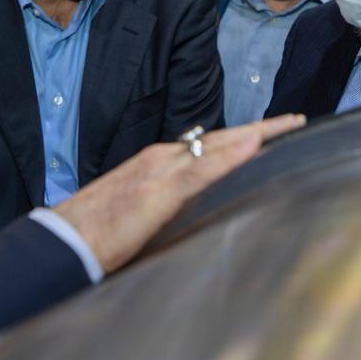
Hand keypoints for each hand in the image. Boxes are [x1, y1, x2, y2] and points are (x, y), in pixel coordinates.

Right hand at [54, 114, 305, 273]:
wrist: (66, 238)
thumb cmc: (94, 230)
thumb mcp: (135, 211)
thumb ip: (162, 203)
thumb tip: (188, 211)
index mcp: (155, 164)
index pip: (205, 145)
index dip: (239, 139)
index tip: (267, 134)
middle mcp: (160, 159)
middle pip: (218, 139)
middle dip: (258, 130)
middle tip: (294, 120)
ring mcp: (160, 171)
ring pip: (216, 146)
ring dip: (254, 135)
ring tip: (288, 125)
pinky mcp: (160, 191)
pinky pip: (203, 169)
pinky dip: (230, 155)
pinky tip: (254, 146)